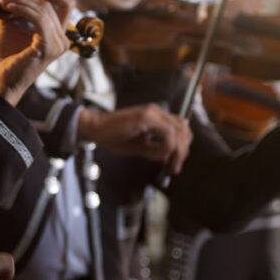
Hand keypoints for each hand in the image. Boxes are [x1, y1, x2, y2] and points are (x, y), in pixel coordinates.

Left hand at [0, 0, 73, 105]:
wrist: (0, 81)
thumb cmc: (6, 59)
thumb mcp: (8, 25)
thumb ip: (10, 5)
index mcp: (57, 35)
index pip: (64, 4)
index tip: (22, 1)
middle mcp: (62, 40)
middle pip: (51, 5)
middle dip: (26, 0)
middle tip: (5, 2)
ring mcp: (58, 45)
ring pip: (44, 10)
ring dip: (22, 4)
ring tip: (4, 6)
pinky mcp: (48, 47)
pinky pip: (39, 19)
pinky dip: (23, 10)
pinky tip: (10, 10)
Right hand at [78, 104, 192, 173]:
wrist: (96, 129)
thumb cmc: (114, 137)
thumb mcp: (139, 146)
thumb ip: (155, 149)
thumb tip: (169, 158)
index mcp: (156, 116)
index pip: (181, 128)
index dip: (183, 145)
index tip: (176, 161)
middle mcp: (157, 111)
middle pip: (183, 130)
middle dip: (183, 151)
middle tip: (175, 167)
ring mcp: (152, 113)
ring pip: (178, 132)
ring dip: (178, 151)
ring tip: (170, 166)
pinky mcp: (146, 118)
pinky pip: (167, 134)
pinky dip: (168, 147)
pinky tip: (160, 157)